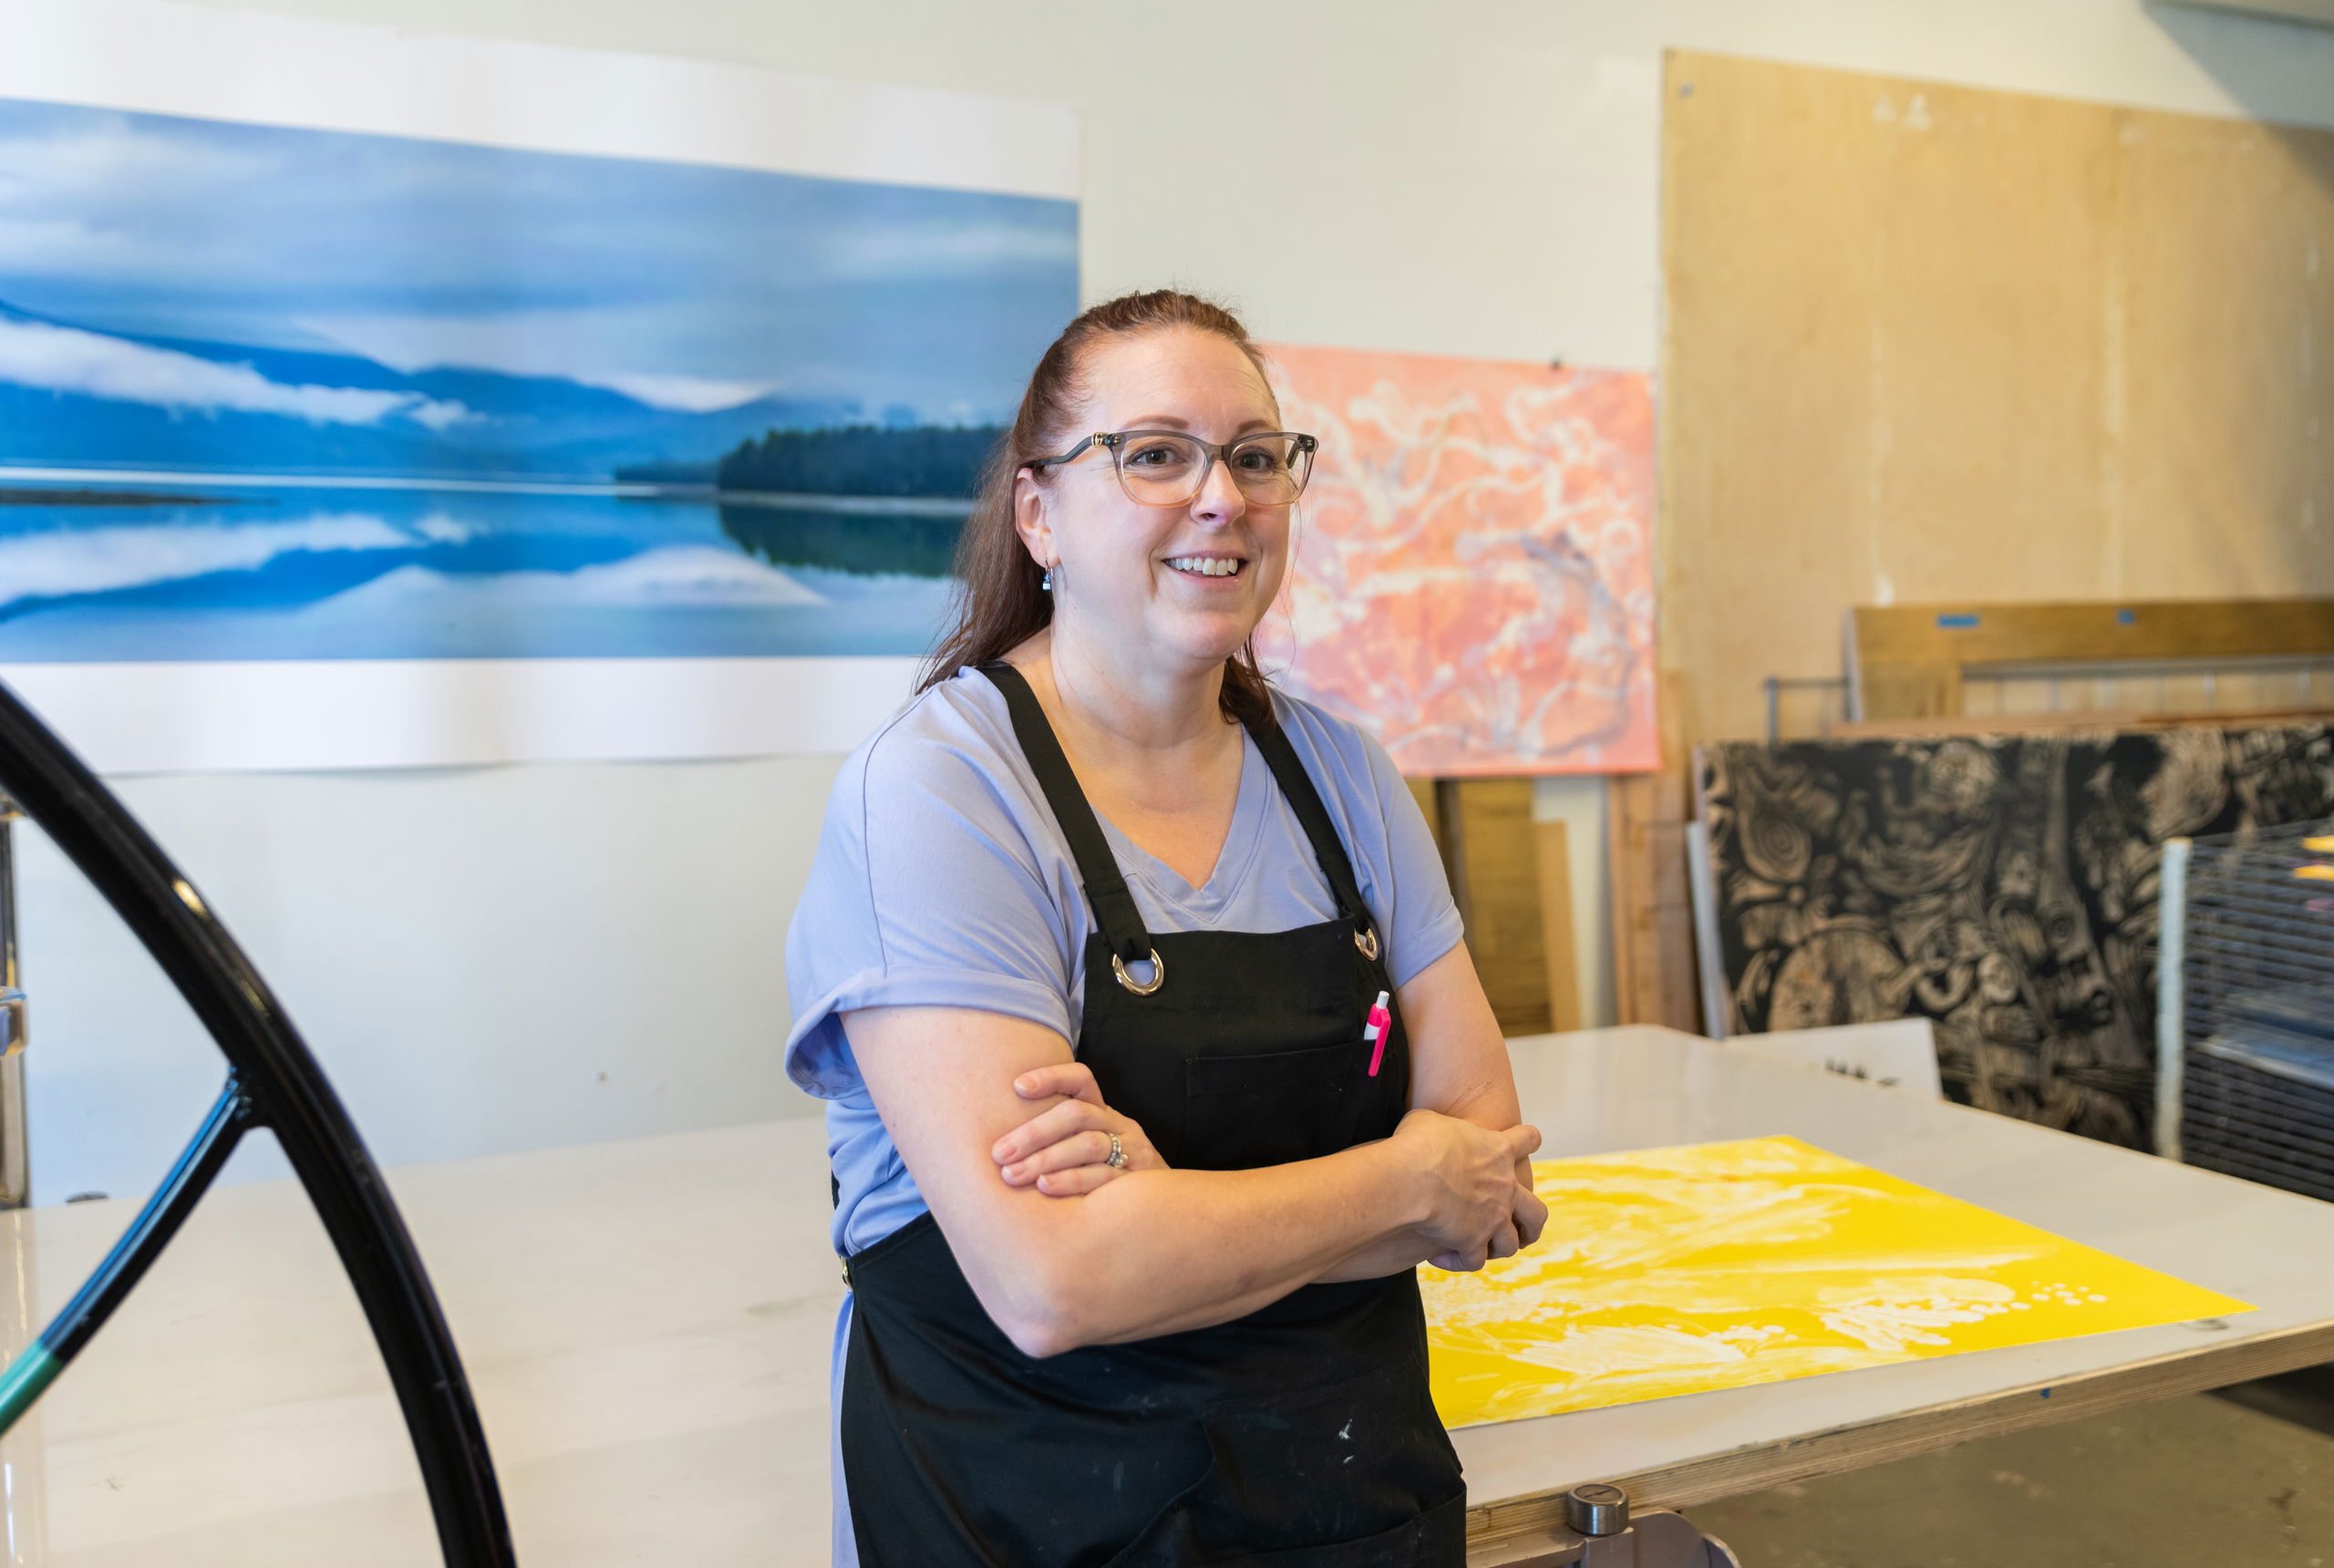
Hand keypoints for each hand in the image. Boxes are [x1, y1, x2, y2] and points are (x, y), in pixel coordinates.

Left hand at [990, 1062, 1165, 1195]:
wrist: (1167, 1206)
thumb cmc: (1111, 1174)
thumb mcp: (1091, 1145)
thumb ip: (1060, 1135)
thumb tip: (1004, 1136)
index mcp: (1103, 1112)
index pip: (1081, 1080)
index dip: (1052, 1077)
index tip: (1017, 1086)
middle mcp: (1117, 1126)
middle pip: (1076, 1114)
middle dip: (1034, 1132)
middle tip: (1000, 1152)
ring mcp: (1131, 1153)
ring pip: (1088, 1144)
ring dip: (1046, 1158)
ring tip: (1013, 1173)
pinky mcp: (1135, 1182)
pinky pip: (1103, 1177)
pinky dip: (1071, 1181)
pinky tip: (1044, 1188)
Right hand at [1394, 1110, 1540, 1271]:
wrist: (1412, 1180)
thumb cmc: (1417, 1144)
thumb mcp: (1429, 1121)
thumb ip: (1440, 1127)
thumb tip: (1427, 1131)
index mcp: (1498, 1151)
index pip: (1527, 1139)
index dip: (1528, 1140)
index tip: (1528, 1142)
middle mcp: (1505, 1188)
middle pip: (1536, 1211)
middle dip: (1531, 1222)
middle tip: (1521, 1224)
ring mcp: (1493, 1218)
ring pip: (1511, 1243)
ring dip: (1498, 1247)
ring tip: (1484, 1249)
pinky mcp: (1473, 1242)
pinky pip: (1474, 1261)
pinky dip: (1459, 1261)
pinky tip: (1440, 1257)